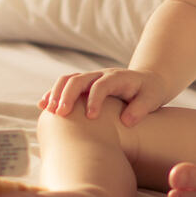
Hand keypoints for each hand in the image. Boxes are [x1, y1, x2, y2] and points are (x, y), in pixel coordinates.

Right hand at [38, 67, 169, 126]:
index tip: (91, 117)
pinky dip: (53, 94)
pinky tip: (43, 107)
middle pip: (79, 79)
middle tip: (60, 114)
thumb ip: (141, 109)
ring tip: (48, 111)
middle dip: (67, 95)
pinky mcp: (84, 85)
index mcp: (118, 78)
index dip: (95, 99)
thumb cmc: (149, 92)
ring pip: (68, 80)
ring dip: (56, 93)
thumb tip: (126, 121)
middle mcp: (101, 75)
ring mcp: (91, 78)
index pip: (102, 85)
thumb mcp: (152, 99)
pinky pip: (65, 85)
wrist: (146, 81)